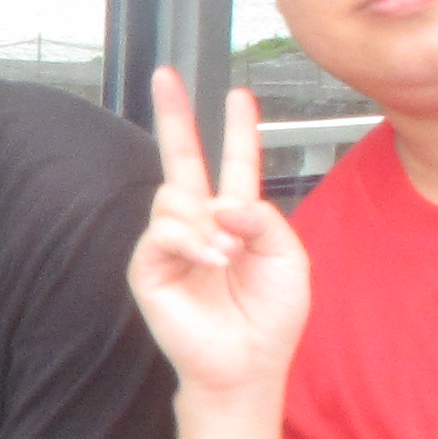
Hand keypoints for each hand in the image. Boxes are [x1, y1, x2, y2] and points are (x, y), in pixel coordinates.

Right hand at [129, 70, 309, 405]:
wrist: (247, 364)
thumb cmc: (271, 317)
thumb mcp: (288, 258)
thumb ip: (263, 218)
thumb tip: (220, 203)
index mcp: (236, 216)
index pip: (233, 162)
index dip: (237, 129)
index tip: (239, 94)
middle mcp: (199, 221)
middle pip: (180, 158)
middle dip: (172, 115)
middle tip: (163, 75)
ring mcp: (170, 242)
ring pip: (174, 197)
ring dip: (206, 221)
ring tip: (226, 254)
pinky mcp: (149, 266)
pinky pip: (162, 233)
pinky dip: (192, 242)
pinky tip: (212, 260)